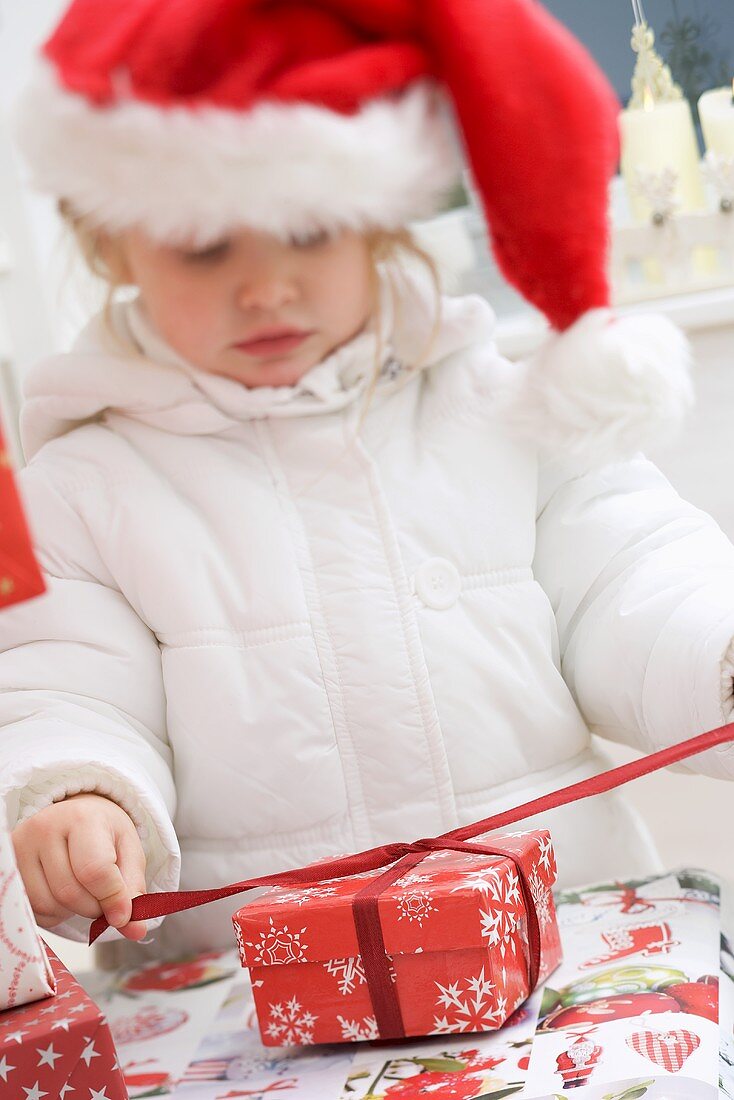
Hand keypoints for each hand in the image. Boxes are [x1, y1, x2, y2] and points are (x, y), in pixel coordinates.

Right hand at [12, 793, 147, 939]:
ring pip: (49, 904)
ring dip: (72, 911)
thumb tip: (136, 930)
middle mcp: (46, 828)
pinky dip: (53, 914)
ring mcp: (22, 846)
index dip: (112, 899)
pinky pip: (32, 909)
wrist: (75, 814)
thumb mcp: (129, 852)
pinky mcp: (10, 864)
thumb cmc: (104, 833)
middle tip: (103, 898)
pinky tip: (63, 894)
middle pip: (70, 892)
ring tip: (83, 891)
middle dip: (93, 907)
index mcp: (83, 818)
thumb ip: (133, 890)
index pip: (95, 870)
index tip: (123, 916)